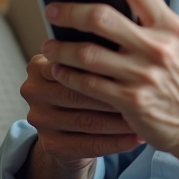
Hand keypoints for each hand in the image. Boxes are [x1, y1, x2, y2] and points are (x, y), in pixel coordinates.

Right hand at [20, 53, 142, 168]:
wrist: (69, 129)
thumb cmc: (85, 87)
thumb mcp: (83, 65)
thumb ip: (96, 51)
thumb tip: (128, 32)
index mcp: (38, 64)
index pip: (73, 64)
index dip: (107, 67)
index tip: (136, 65)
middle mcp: (32, 91)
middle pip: (80, 93)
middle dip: (116, 95)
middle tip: (145, 94)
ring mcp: (39, 120)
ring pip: (87, 121)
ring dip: (120, 122)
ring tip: (145, 116)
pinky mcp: (50, 145)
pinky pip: (89, 145)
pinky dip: (117, 142)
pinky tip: (136, 137)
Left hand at [41, 0, 178, 163]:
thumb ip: (150, 22)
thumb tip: (108, 0)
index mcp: (172, 26)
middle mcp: (159, 47)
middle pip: (103, 17)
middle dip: (70, 12)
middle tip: (52, 10)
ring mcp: (144, 75)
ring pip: (88, 53)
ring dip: (61, 47)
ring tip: (49, 45)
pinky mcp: (131, 101)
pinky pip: (88, 84)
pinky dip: (68, 75)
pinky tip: (60, 70)